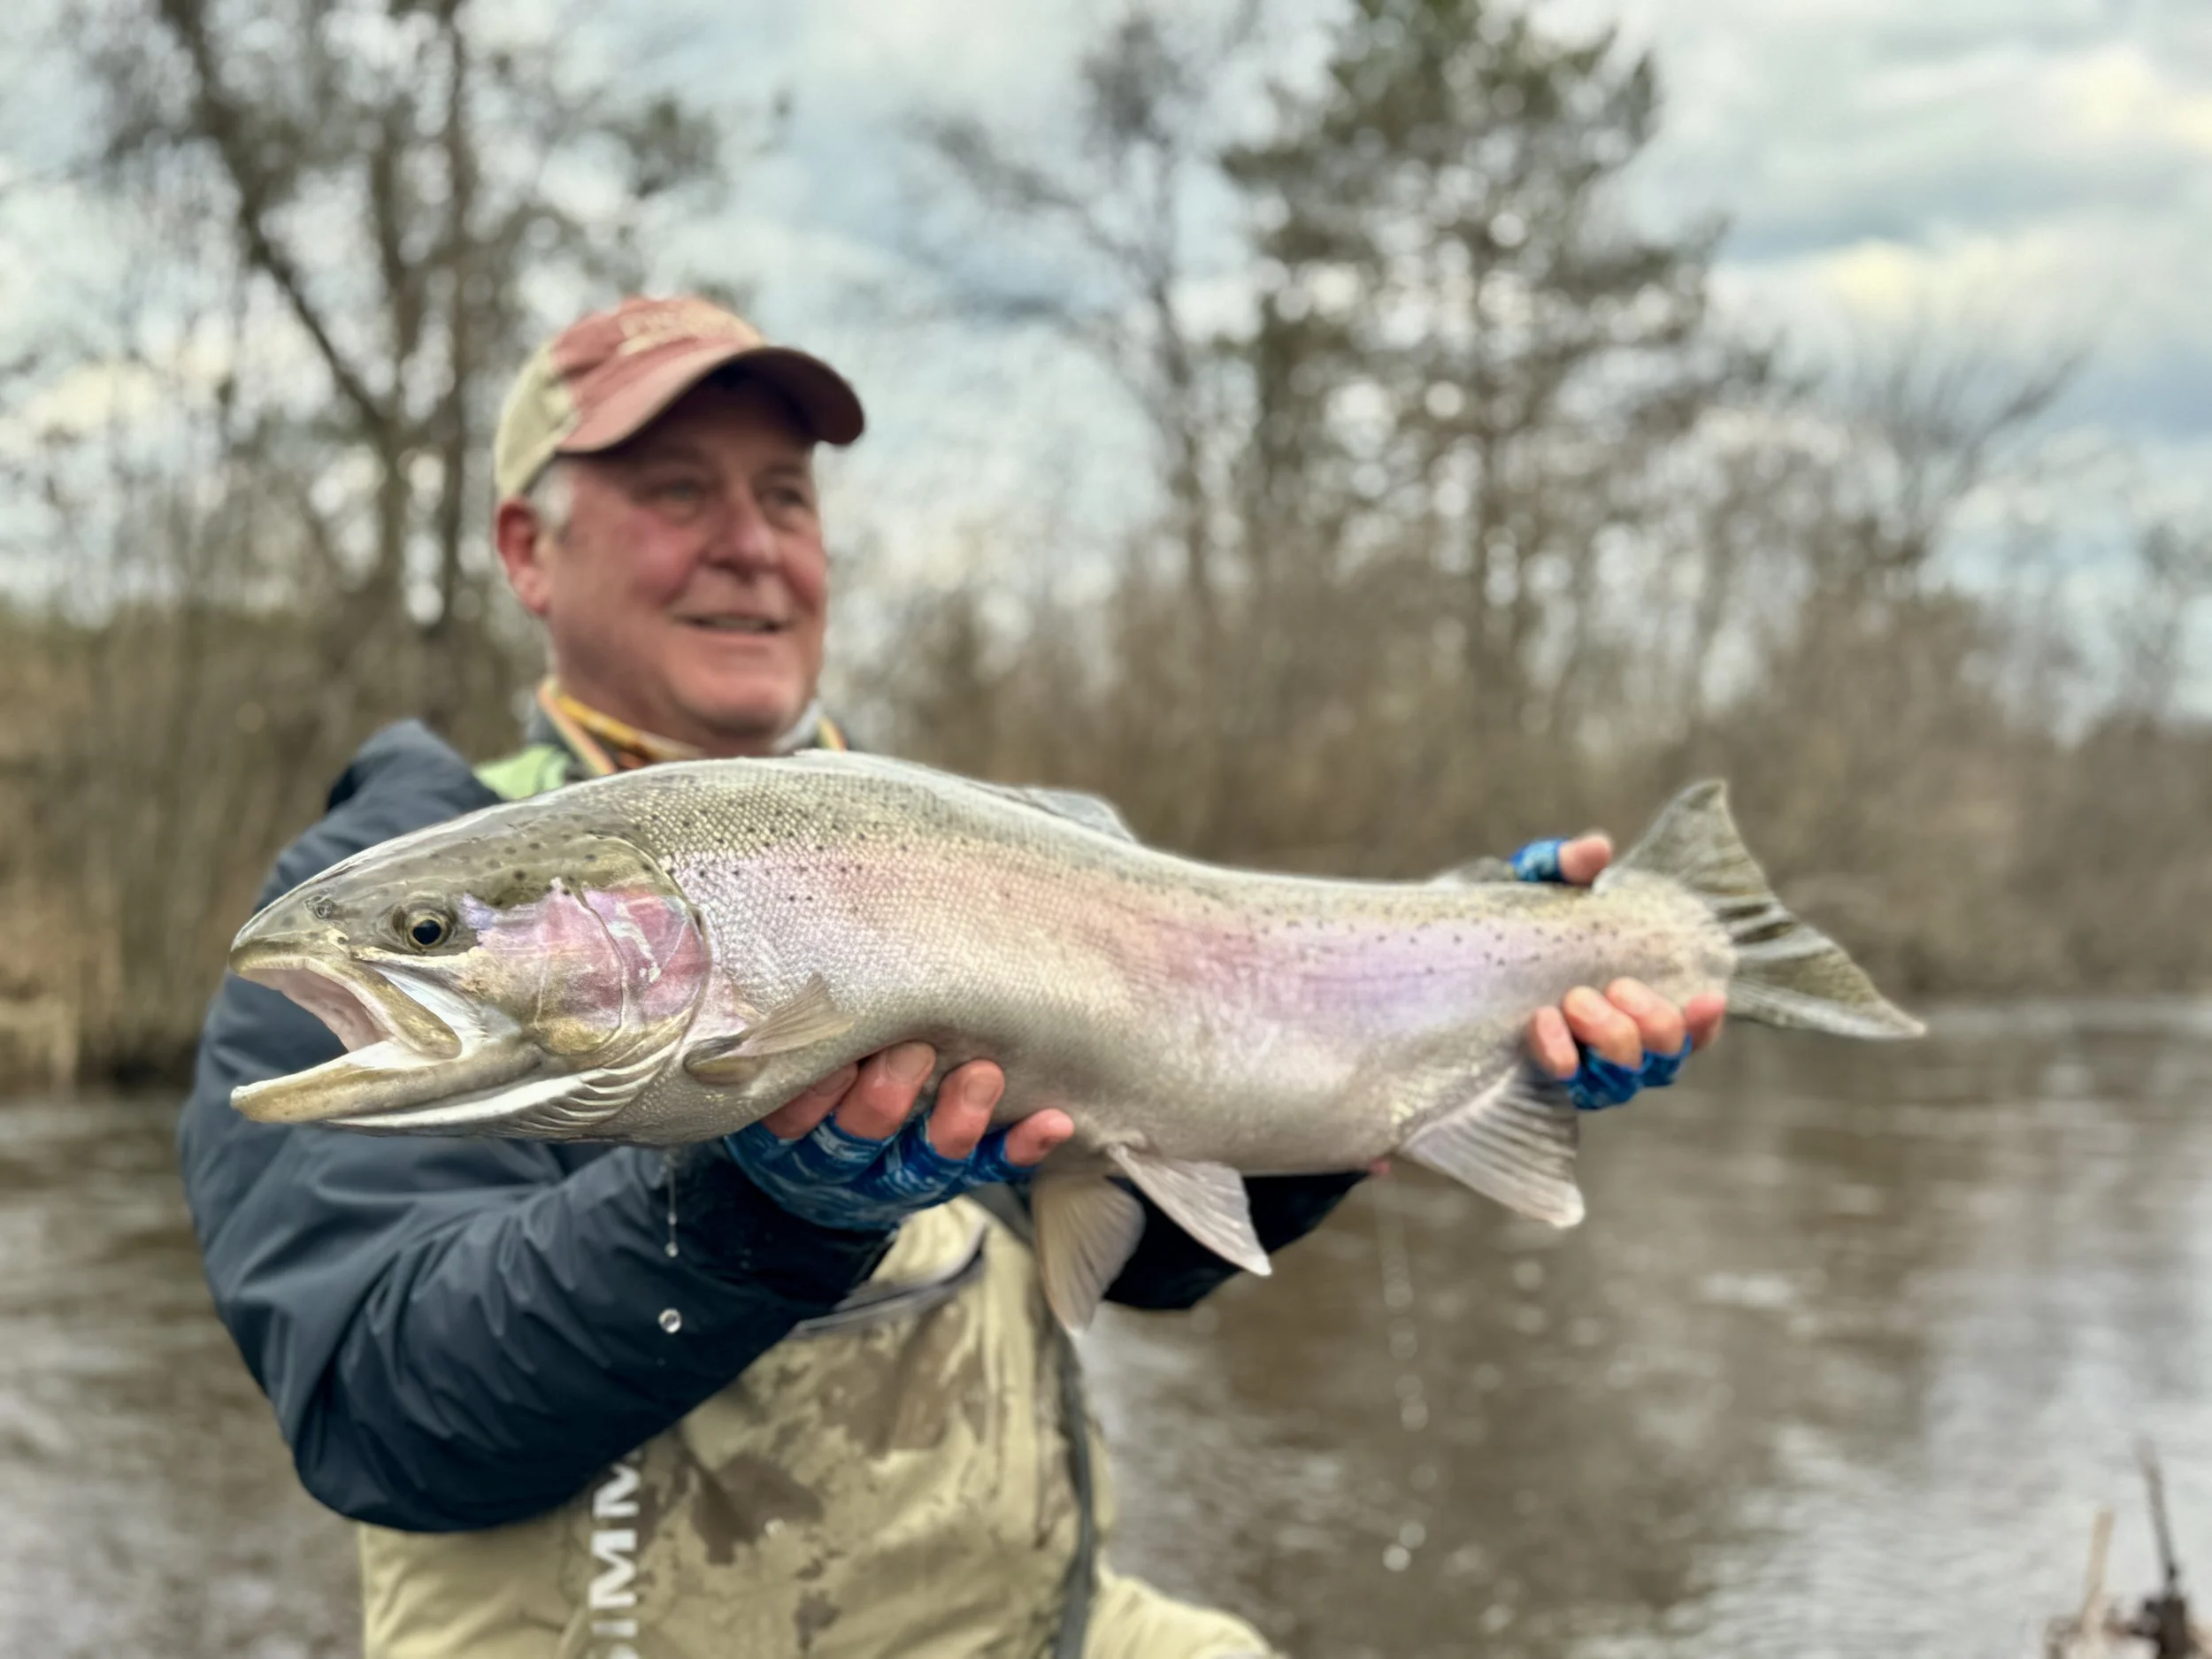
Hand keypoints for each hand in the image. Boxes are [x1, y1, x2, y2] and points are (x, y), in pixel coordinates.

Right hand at [725, 1044, 1073, 1231]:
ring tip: (984, 1075)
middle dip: (886, 1098)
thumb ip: (786, 1027)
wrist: (819, 1173)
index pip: (790, 1122)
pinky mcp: (946, 1182)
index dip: (813, 1094)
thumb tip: (774, 956)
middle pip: (856, 1139)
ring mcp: (892, 1178)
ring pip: (923, 1163)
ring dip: (957, 1120)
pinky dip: (1018, 1147)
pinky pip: (985, 1170)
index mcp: (787, 1134)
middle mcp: (835, 1162)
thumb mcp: (776, 1067)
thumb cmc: (801, 1087)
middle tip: (915, 1051)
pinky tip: (1053, 1122)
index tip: (838, 1055)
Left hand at [1517, 834, 1725, 1109]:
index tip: (1708, 998)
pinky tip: (1542, 1023)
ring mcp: (1578, 1065)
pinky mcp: (1537, 1080)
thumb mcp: (1534, 884)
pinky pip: (1565, 1081)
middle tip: (1610, 987)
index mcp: (1629, 1003)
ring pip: (1624, 1078)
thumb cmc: (1505, 920)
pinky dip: (1559, 1053)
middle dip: (1650, 1024)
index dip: (1704, 1025)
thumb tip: (1597, 848)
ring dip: (1611, 1039)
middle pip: (1663, 1058)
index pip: (1687, 1031)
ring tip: (1575, 1000)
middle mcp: (1612, 1044)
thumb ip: (1565, 865)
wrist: (1435, 950)